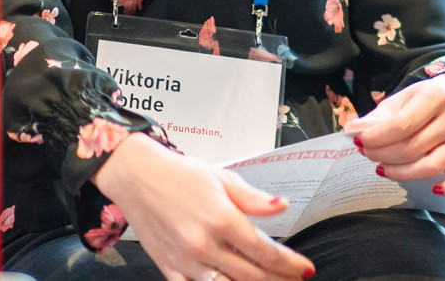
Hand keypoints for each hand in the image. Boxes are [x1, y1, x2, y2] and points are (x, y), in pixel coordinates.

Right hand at [93, 133, 312, 280]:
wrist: (138, 177)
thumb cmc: (182, 175)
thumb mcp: (223, 179)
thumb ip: (254, 199)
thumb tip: (283, 206)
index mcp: (221, 219)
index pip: (264, 250)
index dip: (288, 264)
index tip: (306, 270)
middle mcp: (203, 244)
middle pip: (250, 275)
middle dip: (278, 279)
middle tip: (297, 280)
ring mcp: (185, 261)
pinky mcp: (168, 269)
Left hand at [344, 76, 444, 196]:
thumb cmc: (423, 99)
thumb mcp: (400, 99)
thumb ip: (378, 117)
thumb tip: (353, 130)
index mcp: (435, 97)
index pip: (402, 125)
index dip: (376, 138)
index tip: (359, 141)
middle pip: (413, 148)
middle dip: (383, 154)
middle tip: (367, 153)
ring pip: (431, 167)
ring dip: (401, 173)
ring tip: (383, 168)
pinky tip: (433, 190)